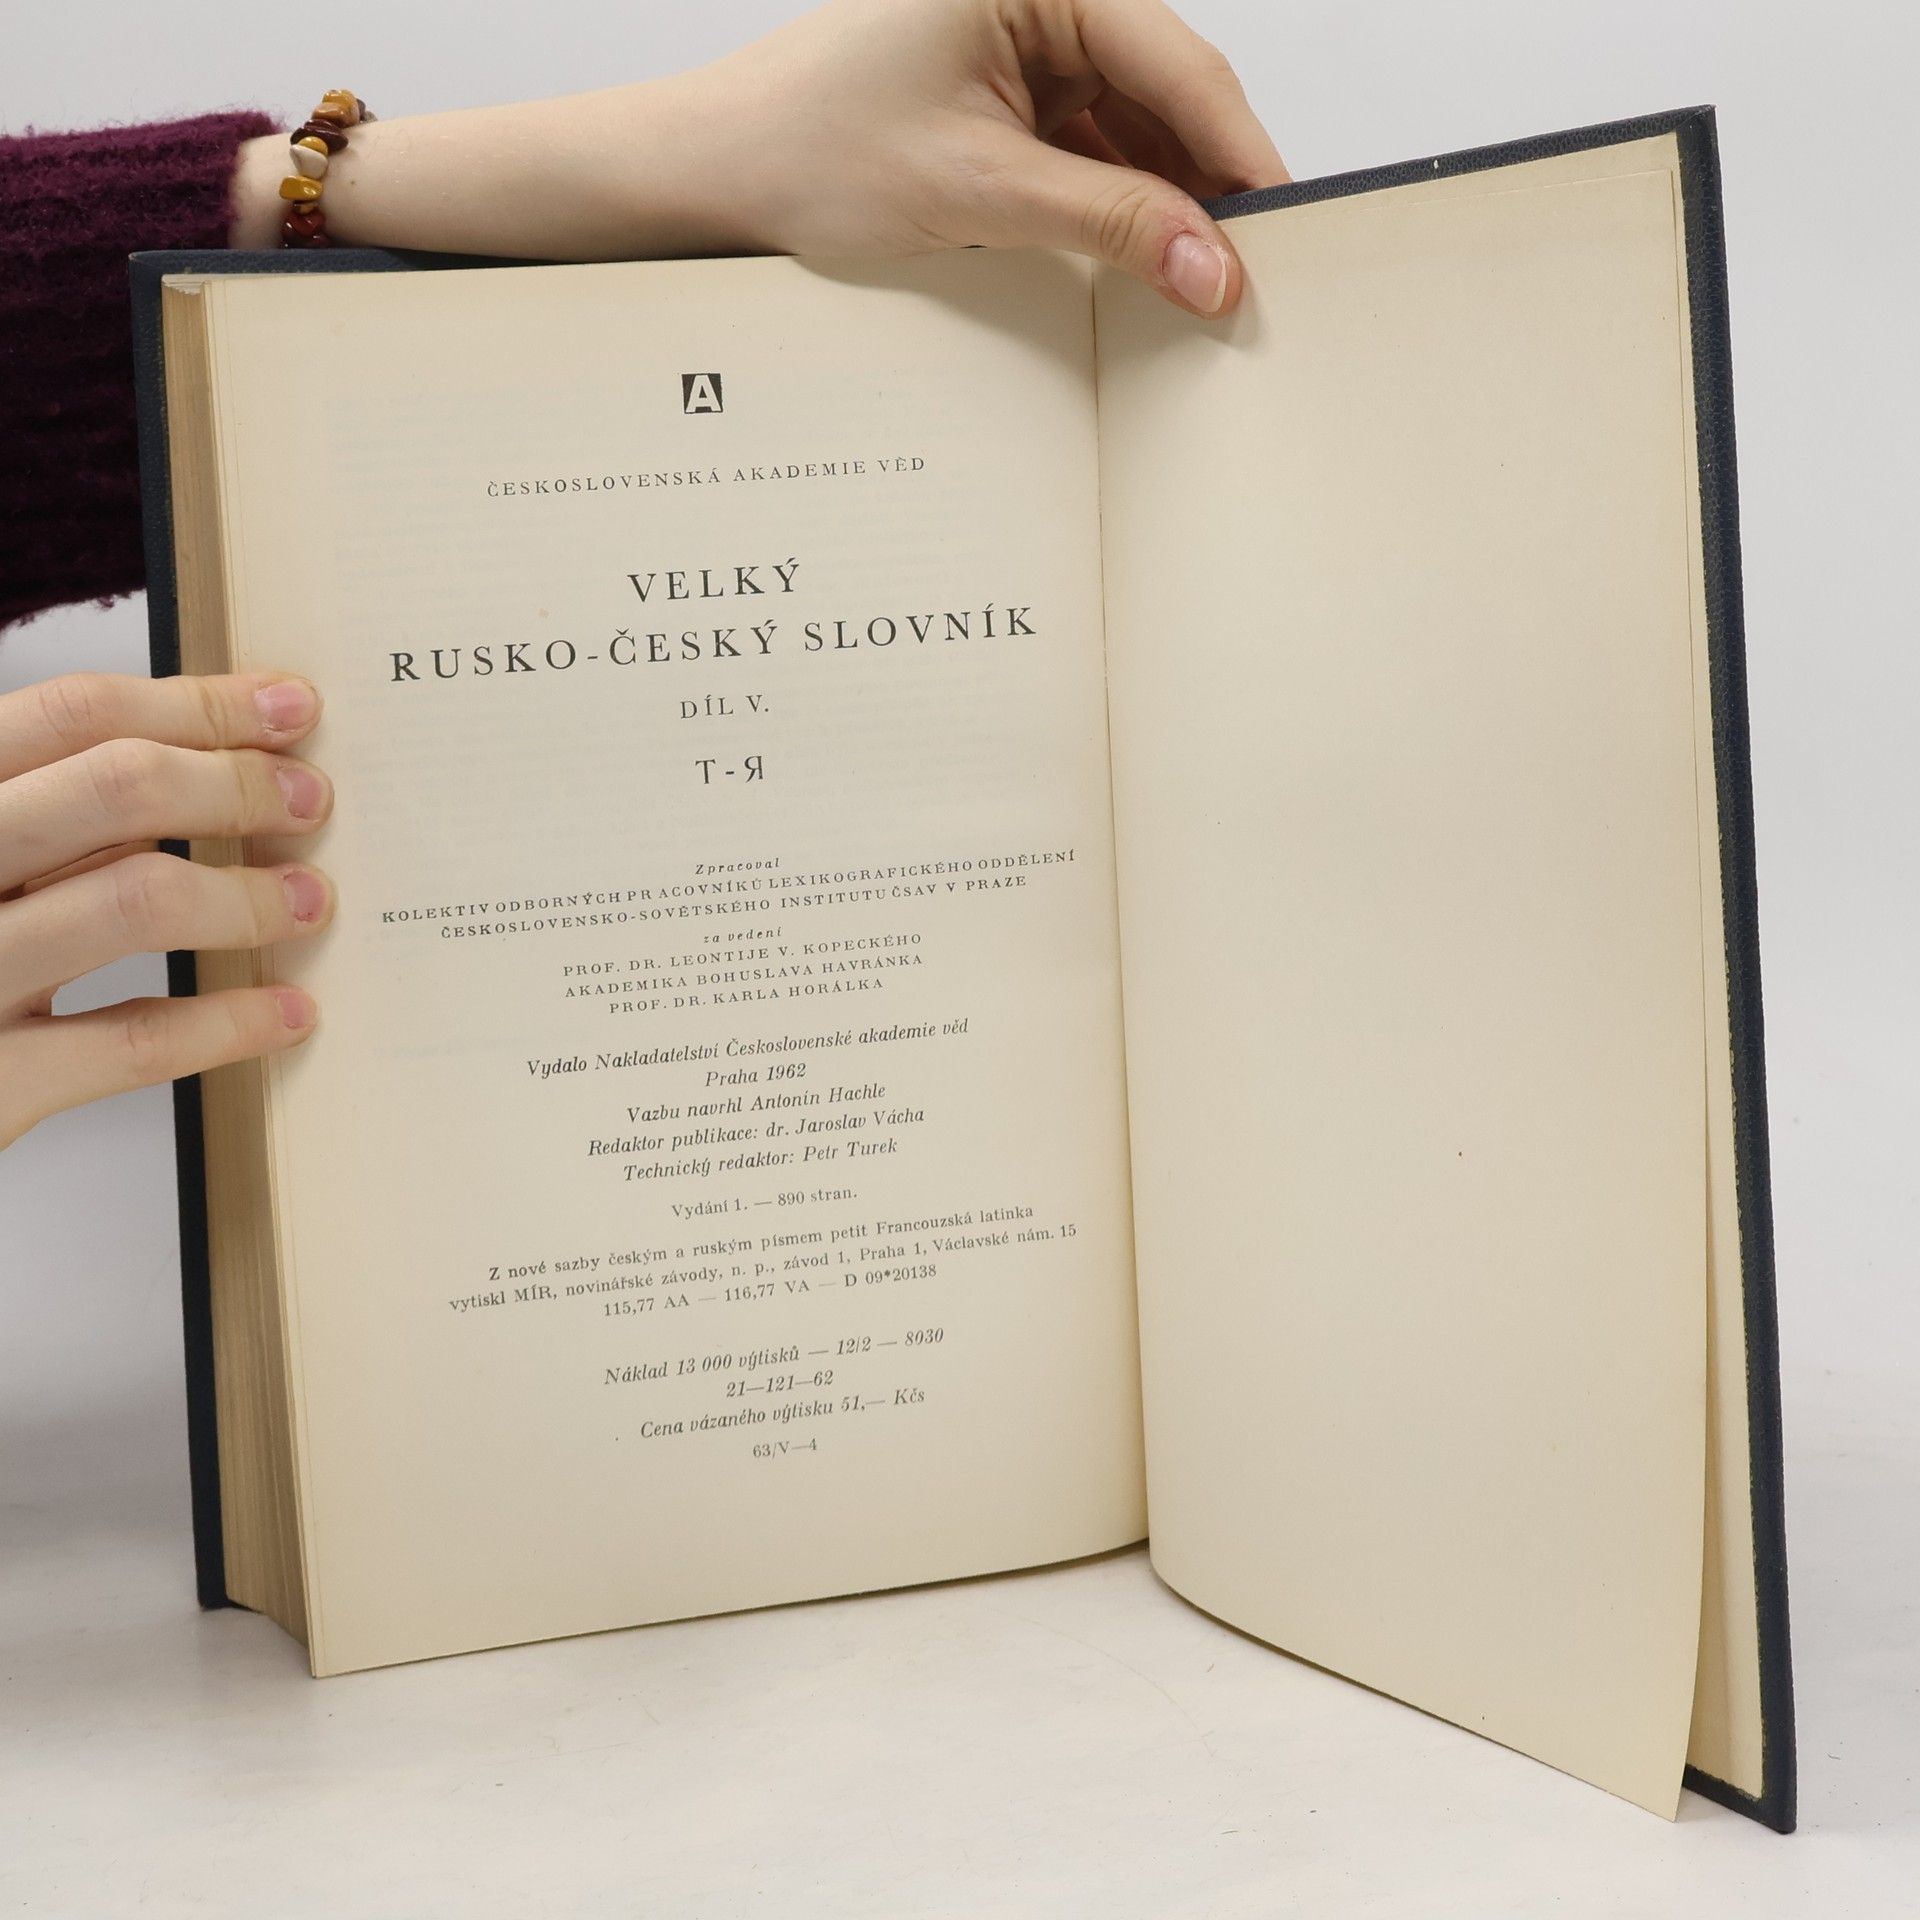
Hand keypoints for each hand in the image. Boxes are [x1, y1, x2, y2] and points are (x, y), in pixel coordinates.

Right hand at [0, 673, 333, 1149]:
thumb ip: (52, 818)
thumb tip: (210, 768)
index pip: (73, 714)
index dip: (201, 706)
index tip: (291, 709)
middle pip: (115, 785)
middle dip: (235, 785)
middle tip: (312, 802)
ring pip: (135, 900)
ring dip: (247, 895)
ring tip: (309, 900)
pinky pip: (135, 1040)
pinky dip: (229, 1022)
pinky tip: (286, 1011)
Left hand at [231, 0, 1286, 315]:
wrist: (710, 177)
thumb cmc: (808, 153)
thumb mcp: (976, 192)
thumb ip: (1108, 220)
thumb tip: (1214, 267)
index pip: (1178, 64)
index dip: (1240, 158)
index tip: (1286, 236)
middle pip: (1166, 94)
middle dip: (1207, 187)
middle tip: (1253, 279)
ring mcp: (1022, 48)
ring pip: (1133, 130)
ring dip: (1164, 207)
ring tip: (1197, 291)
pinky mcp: (1003, 100)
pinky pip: (1089, 152)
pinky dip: (1116, 210)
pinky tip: (1138, 268)